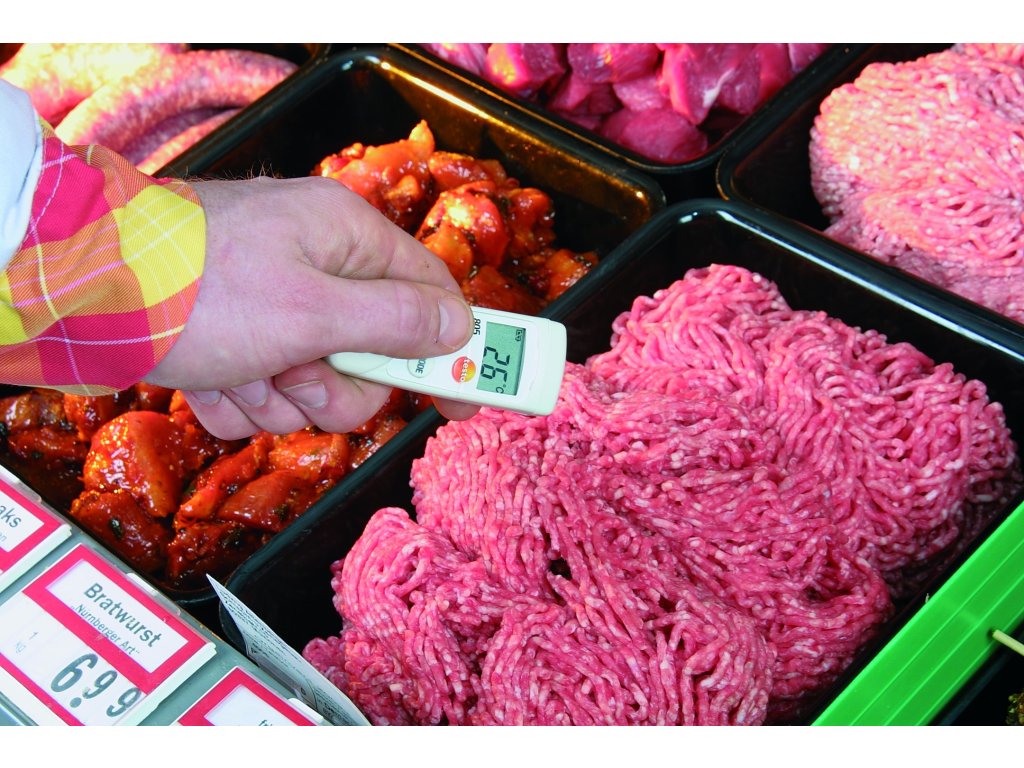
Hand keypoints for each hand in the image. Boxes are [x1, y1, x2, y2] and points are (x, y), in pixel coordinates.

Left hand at [145, 175, 479, 438]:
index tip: (465, 400)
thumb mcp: (312, 310)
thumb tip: (460, 327)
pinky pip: (262, 389)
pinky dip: (236, 396)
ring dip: (275, 395)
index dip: (453, 351)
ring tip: (237, 371)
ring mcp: (271, 302)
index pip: (432, 294)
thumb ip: (396, 321)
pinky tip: (207, 376)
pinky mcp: (234, 334)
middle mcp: (314, 265)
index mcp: (346, 238)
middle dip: (330, 386)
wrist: (80, 293)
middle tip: (295, 373)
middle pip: (369, 355)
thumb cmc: (197, 290)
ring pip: (312, 383)